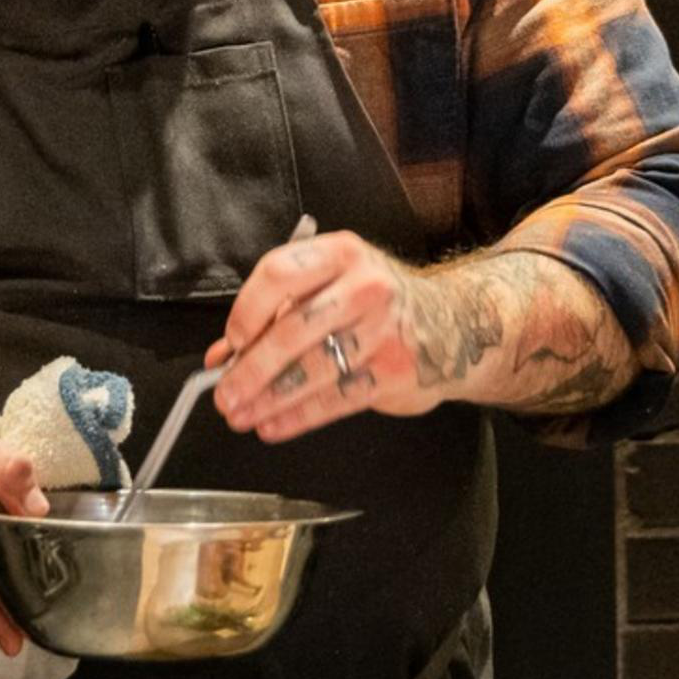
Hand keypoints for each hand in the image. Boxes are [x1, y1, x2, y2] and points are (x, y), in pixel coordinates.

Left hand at [206, 229, 463, 440]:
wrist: (453, 323)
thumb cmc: (377, 302)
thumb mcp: (332, 287)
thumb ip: (276, 315)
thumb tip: (224, 356)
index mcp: (340, 253)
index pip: (280, 273)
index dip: (247, 310)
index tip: (231, 342)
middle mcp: (364, 286)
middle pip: (294, 329)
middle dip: (251, 369)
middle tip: (225, 395)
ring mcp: (384, 330)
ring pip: (313, 370)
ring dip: (269, 398)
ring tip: (241, 414)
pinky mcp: (396, 371)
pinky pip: (337, 399)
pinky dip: (299, 416)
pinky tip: (274, 425)